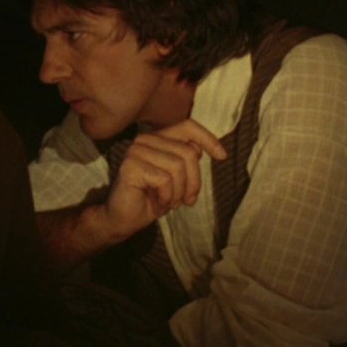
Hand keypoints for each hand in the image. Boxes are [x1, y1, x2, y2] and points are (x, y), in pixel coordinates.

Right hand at [100, 120, 226, 237]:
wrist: (123, 220)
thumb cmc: (151, 198)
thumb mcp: (176, 178)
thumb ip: (185, 160)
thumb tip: (199, 150)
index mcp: (157, 138)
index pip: (187, 126)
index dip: (208, 139)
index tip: (222, 156)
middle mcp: (145, 140)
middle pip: (188, 152)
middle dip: (193, 182)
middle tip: (187, 200)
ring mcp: (136, 151)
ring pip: (177, 167)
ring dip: (178, 193)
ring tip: (170, 203)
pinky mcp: (131, 166)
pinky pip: (164, 180)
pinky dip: (167, 197)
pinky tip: (158, 204)